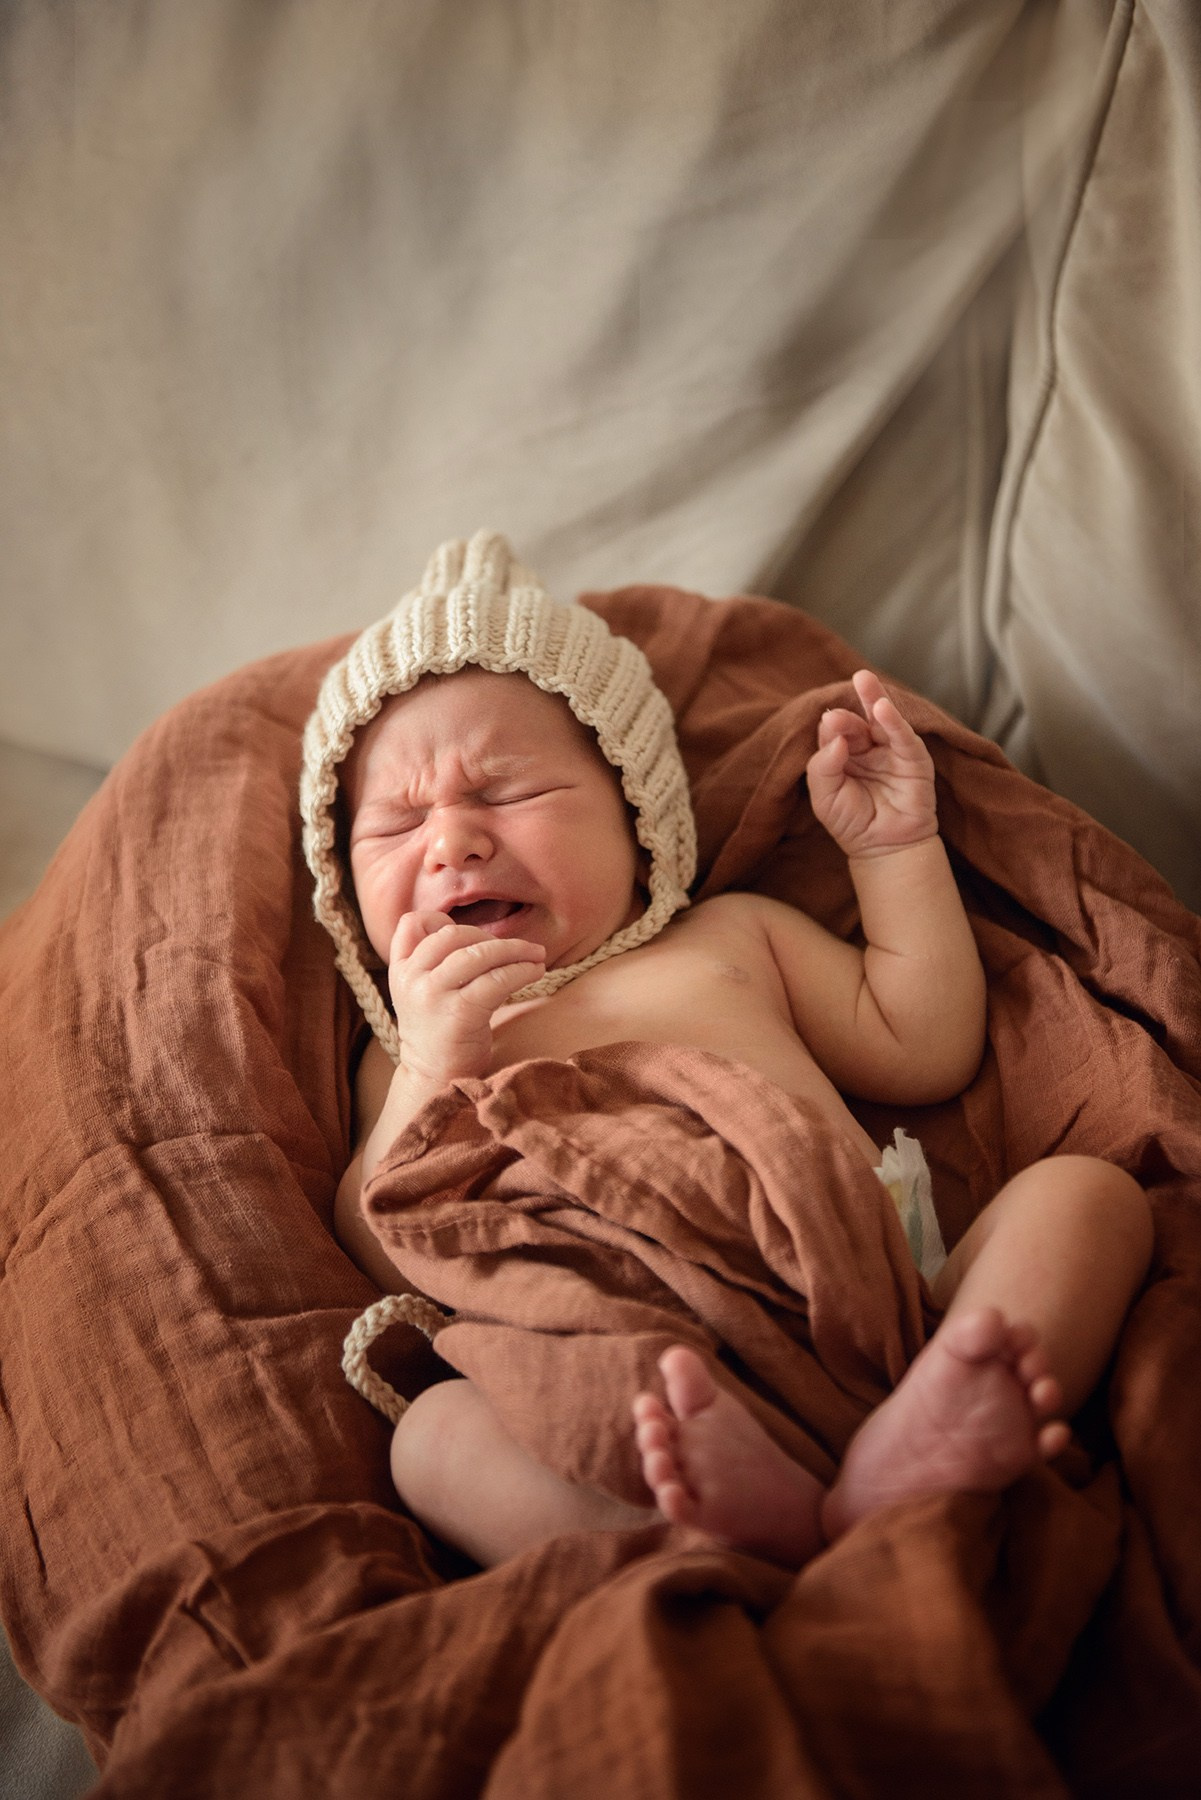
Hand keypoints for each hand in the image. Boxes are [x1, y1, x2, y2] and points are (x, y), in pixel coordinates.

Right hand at [387, 911, 545, 1087]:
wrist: (436, 1079)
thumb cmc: (441, 1031)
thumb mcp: (424, 992)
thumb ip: (436, 962)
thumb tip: (481, 935)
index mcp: (401, 970)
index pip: (412, 924)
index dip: (441, 921)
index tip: (471, 937)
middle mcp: (411, 979)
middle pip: (453, 934)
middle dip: (491, 937)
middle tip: (516, 949)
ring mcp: (432, 995)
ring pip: (478, 953)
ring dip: (515, 950)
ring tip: (536, 955)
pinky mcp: (459, 1013)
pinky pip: (496, 979)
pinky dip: (521, 971)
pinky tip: (535, 972)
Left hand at [806, 671, 936, 858]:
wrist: (883, 849)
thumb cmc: (851, 823)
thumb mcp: (824, 797)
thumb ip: (822, 766)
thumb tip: (834, 738)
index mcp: (843, 755)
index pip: (834, 733)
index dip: (831, 728)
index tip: (827, 727)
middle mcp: (867, 749)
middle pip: (858, 720)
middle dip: (850, 709)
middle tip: (846, 693)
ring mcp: (891, 752)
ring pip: (882, 720)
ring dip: (874, 698)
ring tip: (864, 680)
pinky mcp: (914, 760)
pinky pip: (903, 737)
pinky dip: (894, 721)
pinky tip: (883, 708)